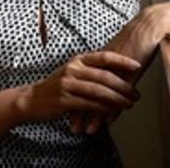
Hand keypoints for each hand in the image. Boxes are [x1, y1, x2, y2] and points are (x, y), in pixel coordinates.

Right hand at [17, 51, 140, 122]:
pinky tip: (112, 112)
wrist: (32, 99)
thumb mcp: (72, 71)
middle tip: (136, 93)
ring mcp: (68, 84)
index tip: (137, 65)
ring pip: (99, 91)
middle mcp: (73, 69)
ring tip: (129, 103)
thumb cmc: (57, 86)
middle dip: (123, 85)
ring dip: (117, 99)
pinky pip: (89, 104)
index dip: (122, 60)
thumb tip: (116, 72)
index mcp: (78, 60)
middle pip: (104, 76)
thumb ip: (91, 69)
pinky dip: (103, 109)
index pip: (104, 57)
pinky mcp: (64, 100)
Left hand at [71, 3, 169, 133]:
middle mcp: (101, 66)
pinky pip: (117, 96)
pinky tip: (108, 122)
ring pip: (100, 97)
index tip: (66, 112)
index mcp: (96, 60)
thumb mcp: (116, 53)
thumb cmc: (133, 39)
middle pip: (86, 92)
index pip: (80, 84)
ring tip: (88, 131)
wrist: (146, 28)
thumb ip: (107, 66)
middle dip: (79, 112)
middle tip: (73, 127)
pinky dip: (112, 110)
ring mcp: (114, 70)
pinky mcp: (127, 74)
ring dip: (94, 116)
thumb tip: (101, 76)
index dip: (74, 98)